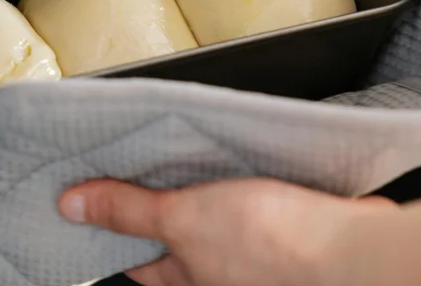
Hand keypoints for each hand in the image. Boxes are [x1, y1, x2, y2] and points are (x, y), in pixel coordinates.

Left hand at [58, 178, 395, 285]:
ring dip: (208, 187)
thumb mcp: (181, 218)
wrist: (350, 253)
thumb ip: (128, 211)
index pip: (138, 258)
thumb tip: (71, 207)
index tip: (98, 197)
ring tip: (193, 148)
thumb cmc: (271, 247)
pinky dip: (248, 182)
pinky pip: (257, 204)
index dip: (116, 228)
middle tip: (145, 160)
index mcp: (189, 277)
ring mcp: (259, 257)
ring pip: (219, 219)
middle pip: (179, 238)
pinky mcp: (292, 231)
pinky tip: (246, 157)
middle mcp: (221, 274)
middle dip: (163, 201)